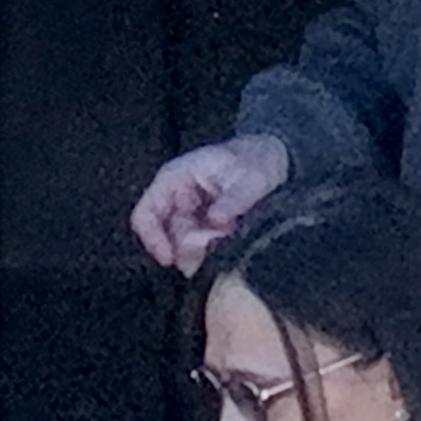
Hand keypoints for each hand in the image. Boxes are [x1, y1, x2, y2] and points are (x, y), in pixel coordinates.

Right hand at [130, 132, 291, 271]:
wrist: (274, 159)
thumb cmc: (257, 159)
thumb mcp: (252, 177)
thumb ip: (234, 199)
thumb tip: (215, 220)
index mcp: (175, 177)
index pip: (145, 214)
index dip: (153, 240)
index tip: (171, 260)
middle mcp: (176, 196)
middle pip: (165, 235)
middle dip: (187, 250)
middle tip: (215, 251)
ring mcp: (189, 212)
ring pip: (182, 245)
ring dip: (203, 252)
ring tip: (229, 243)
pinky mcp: (203, 225)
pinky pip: (198, 246)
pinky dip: (212, 252)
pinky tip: (230, 245)